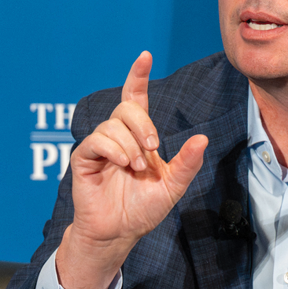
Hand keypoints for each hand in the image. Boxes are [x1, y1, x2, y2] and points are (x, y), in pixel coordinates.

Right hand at [57, 52, 208, 288]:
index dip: (137, 77)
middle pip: (126, 108)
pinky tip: (122, 164)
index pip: (135, 99)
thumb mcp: (173, 186)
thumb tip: (203, 138)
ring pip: (112, 125)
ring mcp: (99, 147)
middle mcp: (117, 137)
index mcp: (137, 138)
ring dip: (129, 145)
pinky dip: (113, 149)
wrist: (119, 232)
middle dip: (143, 124)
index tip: (144, 56)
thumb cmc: (143, 209)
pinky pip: (96, 140)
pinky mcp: (84, 159)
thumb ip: (187, 163)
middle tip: (152, 148)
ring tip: (135, 168)